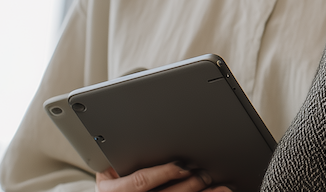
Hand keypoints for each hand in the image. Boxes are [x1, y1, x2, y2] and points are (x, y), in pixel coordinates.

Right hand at [95, 164, 229, 191]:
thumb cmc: (107, 190)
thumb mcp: (107, 174)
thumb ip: (121, 160)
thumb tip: (139, 139)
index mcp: (114, 191)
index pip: (141, 181)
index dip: (164, 173)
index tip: (183, 165)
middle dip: (189, 184)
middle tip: (205, 173)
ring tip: (218, 187)